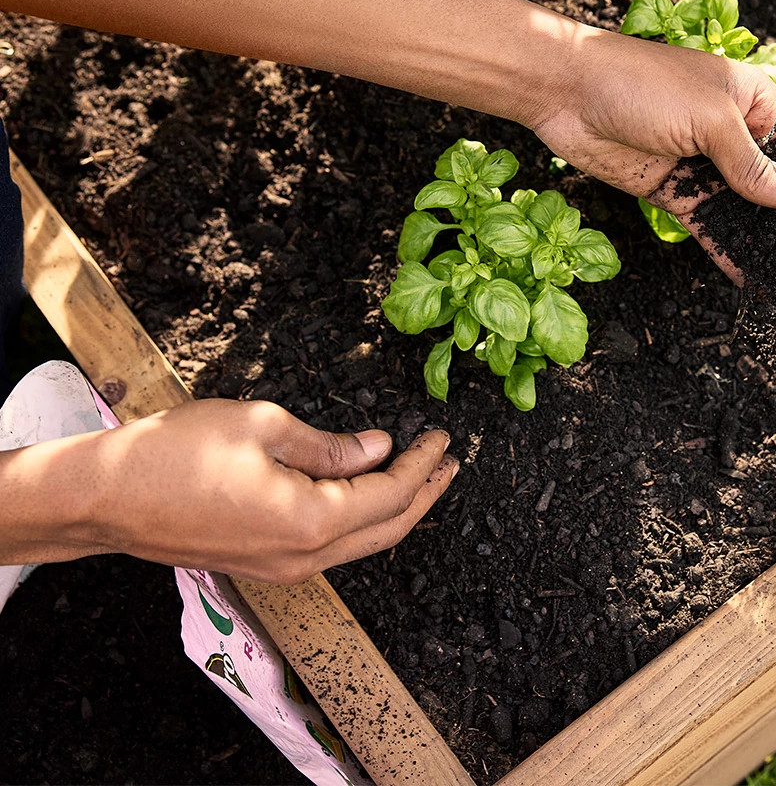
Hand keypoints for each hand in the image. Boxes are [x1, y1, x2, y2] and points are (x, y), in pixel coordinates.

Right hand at [75, 400, 457, 582]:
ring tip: (421, 476)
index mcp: (310, 522)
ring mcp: (283, 568)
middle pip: (387, 530)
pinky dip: (360, 519)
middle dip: (425, 495)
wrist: (105, 499)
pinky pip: (330, 546)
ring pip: (361, 542)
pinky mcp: (264, 564)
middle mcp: (304, 558)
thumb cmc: (173, 455)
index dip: (422, 465)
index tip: (442, 438)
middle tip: (450, 465)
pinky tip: (365, 494)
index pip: (389, 496)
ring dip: (395, 508)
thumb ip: (329, 445)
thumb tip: (376, 449)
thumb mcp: (262, 427)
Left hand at [533, 31, 775, 302]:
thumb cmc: (642, 86)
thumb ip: (752, 165)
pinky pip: (711, 230)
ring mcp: (704, 169)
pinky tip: (757, 283)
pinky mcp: (673, 193)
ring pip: (751, 219)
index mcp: (756, 105)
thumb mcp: (709, 120)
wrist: (570, 93)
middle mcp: (735, 138)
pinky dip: (733, 255)